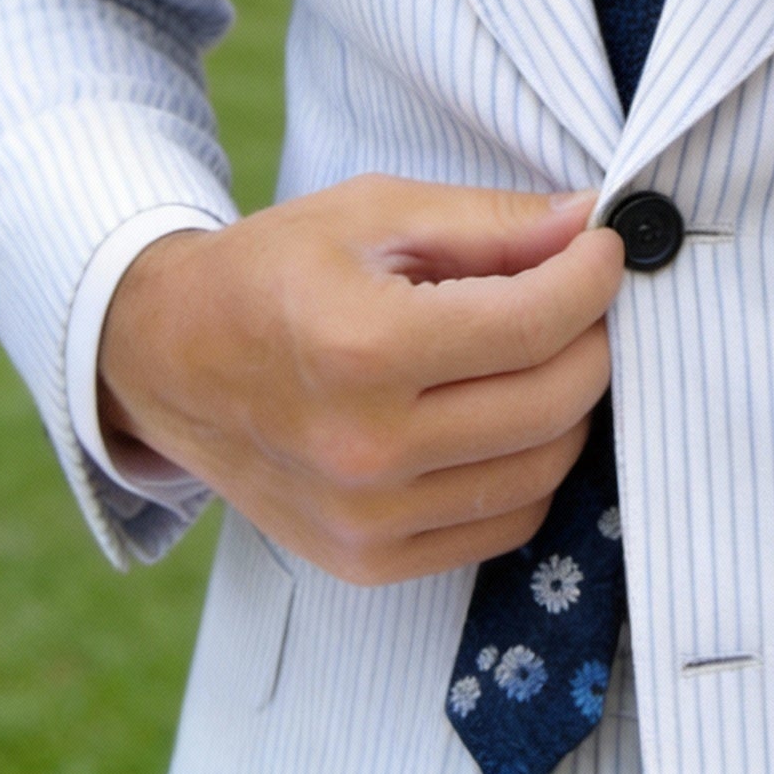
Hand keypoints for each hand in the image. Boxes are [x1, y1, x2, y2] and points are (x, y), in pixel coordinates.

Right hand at [97, 177, 624, 585]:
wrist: (169, 357)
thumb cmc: (276, 270)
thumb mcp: (380, 211)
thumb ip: (496, 221)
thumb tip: (593, 222)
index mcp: (364, 348)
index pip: (539, 322)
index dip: (595, 275)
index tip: (605, 247)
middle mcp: (365, 448)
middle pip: (556, 399)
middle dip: (594, 336)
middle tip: (580, 296)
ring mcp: (365, 520)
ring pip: (545, 467)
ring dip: (572, 403)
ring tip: (542, 351)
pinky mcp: (367, 561)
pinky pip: (507, 522)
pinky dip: (531, 465)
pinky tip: (504, 412)